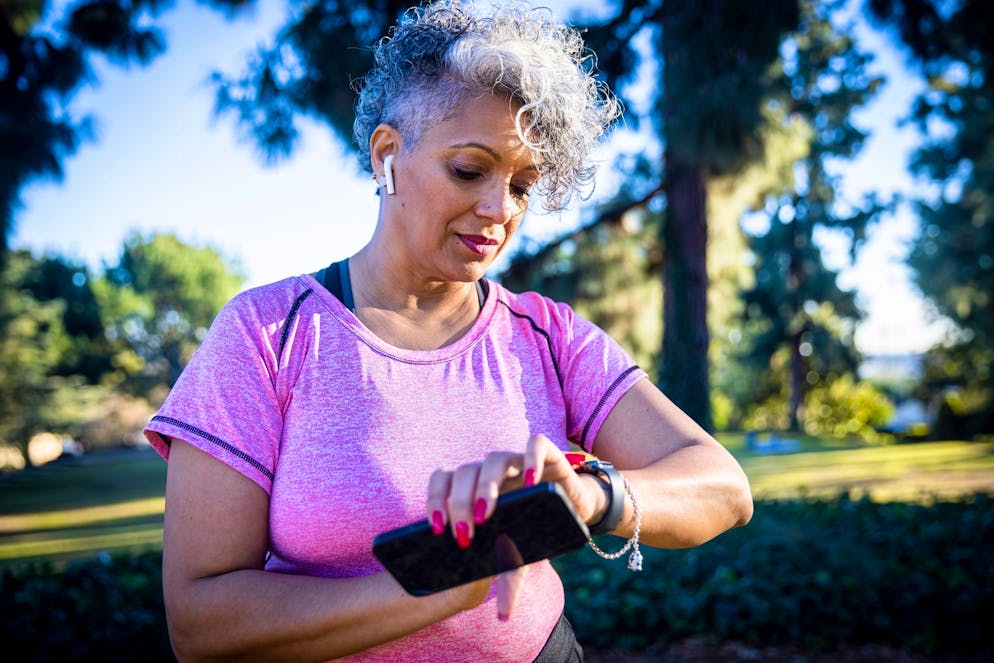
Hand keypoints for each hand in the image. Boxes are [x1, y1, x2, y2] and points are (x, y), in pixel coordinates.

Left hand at [425, 434, 608, 618]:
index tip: (435, 530)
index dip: (435, 500)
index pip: (443, 481)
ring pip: (493, 459)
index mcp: (476, 489)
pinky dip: (531, 459)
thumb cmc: (537, 529)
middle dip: (458, 503)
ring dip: (486, 485)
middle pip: (464, 473)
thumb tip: (504, 617)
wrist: (576, 507)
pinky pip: (536, 444)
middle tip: (463, 533)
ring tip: (486, 515)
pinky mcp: (548, 455)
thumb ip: (510, 580)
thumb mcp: (521, 558)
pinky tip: (529, 482)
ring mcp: (519, 461)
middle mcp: (493, 472)